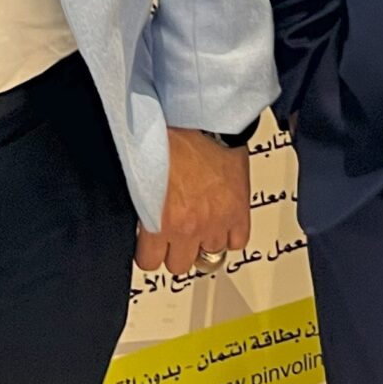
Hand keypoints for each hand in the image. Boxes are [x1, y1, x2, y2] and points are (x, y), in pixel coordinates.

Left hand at [135, 130, 251, 276]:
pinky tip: (221, 221)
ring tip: (199, 223)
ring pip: (209, 255)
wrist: (202, 117)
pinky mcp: (239, 211)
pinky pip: (236, 242)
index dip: (148, 252)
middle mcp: (189, 228)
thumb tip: (142, 224)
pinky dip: (229, 235)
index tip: (150, 244)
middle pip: (178, 266)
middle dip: (174, 250)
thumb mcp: (144, 178)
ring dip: (202, 241)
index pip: (149, 263)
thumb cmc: (171, 138)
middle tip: (174, 233)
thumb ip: (144, 208)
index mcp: (160, 221)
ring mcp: (217, 222)